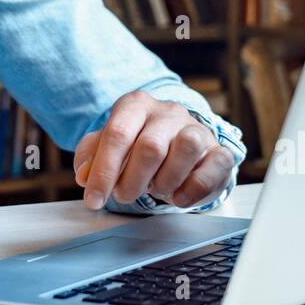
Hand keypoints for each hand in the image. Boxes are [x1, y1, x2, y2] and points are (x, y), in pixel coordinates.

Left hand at [72, 90, 235, 210]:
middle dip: (132, 181)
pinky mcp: (219, 151)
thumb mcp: (111, 145)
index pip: (118, 134)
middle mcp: (168, 112)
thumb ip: (92, 157)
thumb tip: (85, 175)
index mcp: (137, 105)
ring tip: (155, 189)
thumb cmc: (139, 144)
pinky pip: (212, 168)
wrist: (180, 143)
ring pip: (186, 149)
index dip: (103, 171)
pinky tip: (178, 197)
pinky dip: (192, 190)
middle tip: (124, 195)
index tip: (94, 199)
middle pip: (150, 146)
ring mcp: (196, 129)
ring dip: (165, 181)